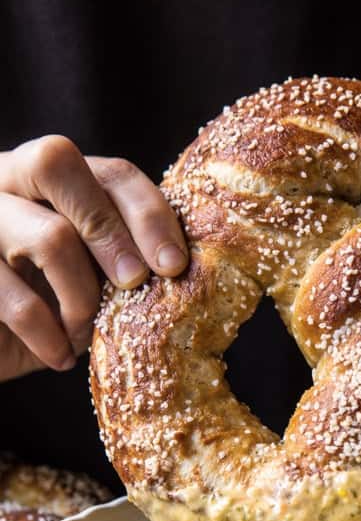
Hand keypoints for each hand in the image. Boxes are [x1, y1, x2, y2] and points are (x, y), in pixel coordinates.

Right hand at [0, 136, 188, 380]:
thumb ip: (122, 261)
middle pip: (58, 163)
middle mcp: (6, 179)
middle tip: (134, 283)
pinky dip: (47, 335)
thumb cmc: (47, 308)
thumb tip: (183, 273)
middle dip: (111, 230)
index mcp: (50, 178)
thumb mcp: (90, 280)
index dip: (148, 214)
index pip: (110, 171)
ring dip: (83, 296)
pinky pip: (12, 297)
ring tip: (85, 331)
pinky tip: (59, 357)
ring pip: (48, 235)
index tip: (175, 266)